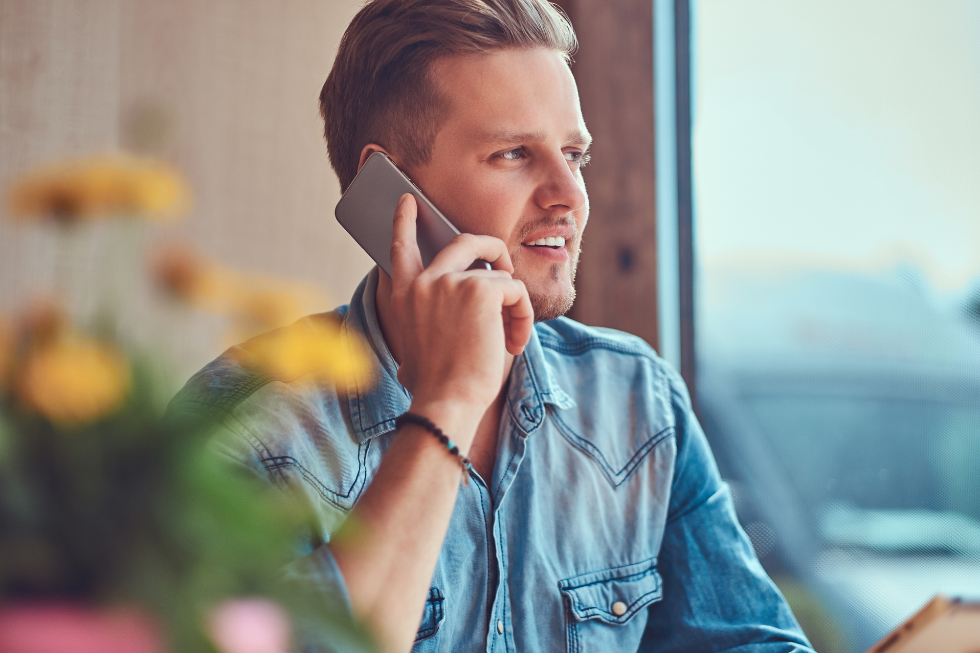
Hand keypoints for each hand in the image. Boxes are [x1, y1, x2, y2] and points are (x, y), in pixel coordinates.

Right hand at [388, 194, 533, 439]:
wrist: (445, 402)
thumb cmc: (437, 385)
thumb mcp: (421, 346)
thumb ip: (433, 318)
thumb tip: (463, 305)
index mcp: (403, 295)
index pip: (401, 247)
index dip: (405, 221)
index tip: (408, 201)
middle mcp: (422, 281)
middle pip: (466, 241)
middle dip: (493, 249)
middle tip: (505, 267)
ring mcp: (449, 281)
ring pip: (499, 273)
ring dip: (513, 304)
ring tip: (510, 337)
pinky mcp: (479, 289)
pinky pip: (515, 291)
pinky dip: (523, 317)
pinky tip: (514, 344)